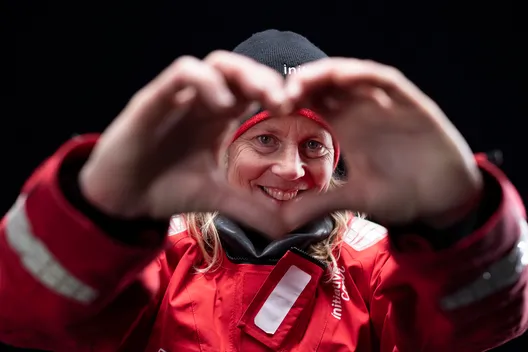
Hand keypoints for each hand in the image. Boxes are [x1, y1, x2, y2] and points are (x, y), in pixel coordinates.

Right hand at [80, 51, 289, 235]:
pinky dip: (208, 82)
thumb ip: (252, 208)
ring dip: (245, 74)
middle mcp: (204, 103)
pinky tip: (222, 107)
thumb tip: (287, 227)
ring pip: (217, 63)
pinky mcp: (156, 99)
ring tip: (263, 98)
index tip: (298, 114)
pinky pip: (184, 72)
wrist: (124, 199)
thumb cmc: (168, 190)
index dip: (279, 95)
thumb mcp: (218, 197)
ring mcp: (181, 98)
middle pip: (242, 71)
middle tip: (286, 103)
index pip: (255, 92)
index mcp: (220, 119)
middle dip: (269, 80)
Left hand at [283, 58, 482, 227]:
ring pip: (351, 76)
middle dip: (301, 83)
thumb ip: (320, 202)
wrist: (444, 200)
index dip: (290, 101)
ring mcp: (385, 105)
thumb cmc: (401, 194)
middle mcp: (362, 111)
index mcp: (346, 128)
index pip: (313, 104)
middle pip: (326, 85)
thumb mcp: (355, 197)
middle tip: (277, 94)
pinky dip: (363, 75)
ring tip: (302, 81)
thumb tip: (282, 220)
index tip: (267, 109)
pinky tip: (344, 76)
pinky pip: (385, 81)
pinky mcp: (410, 104)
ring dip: (326, 74)